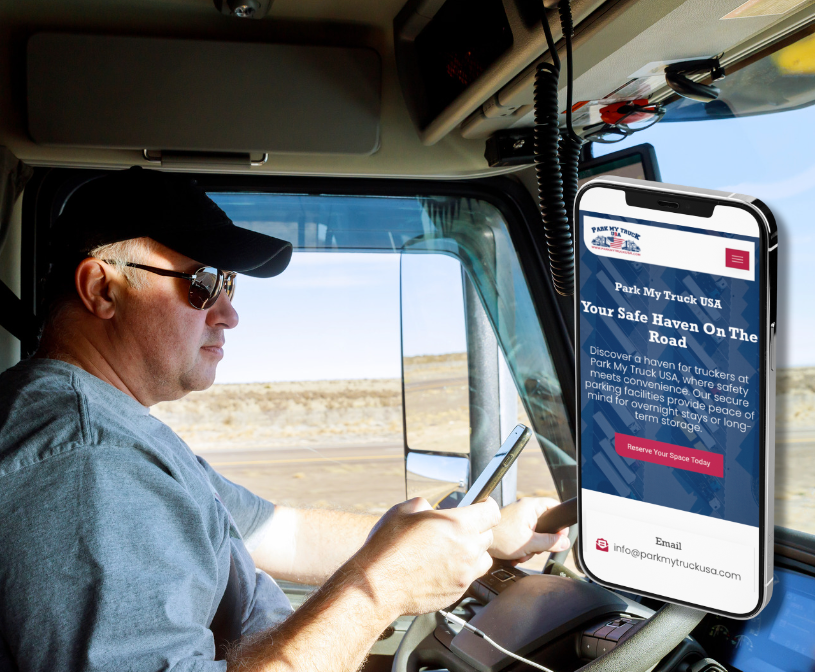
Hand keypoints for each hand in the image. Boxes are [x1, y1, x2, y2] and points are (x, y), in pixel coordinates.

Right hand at [353, 497, 500, 617]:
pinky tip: (441, 567)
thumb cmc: (389, 548)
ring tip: (452, 549)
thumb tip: (430, 510)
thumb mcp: (404, 510)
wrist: (379, 585)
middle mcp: (468, 550)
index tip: (482, 504)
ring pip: (483, 559)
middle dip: (477, 529)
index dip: (487, 505)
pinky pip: (469, 577)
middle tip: (458, 528)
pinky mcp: (457, 592)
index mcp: (459, 525)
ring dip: (473, 552)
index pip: (491, 512)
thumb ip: (425, 505)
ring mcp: (464, 573)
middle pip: (488, 535)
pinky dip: (461, 571)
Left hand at [488, 497, 570, 562]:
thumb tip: (565, 542)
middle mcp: (524, 508)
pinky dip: (523, 546)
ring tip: (522, 553)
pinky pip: (525, 535)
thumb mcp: (530, 543)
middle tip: (535, 548)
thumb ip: (550, 542)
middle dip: (542, 541)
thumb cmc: (500, 538)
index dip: (560, 522)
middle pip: (545, 523)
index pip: (554, 506)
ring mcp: (517, 516)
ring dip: (531, 546)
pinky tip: (516, 554)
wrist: (479, 543)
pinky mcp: (512, 525)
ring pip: (535, 532)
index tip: (560, 536)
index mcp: (530, 506)